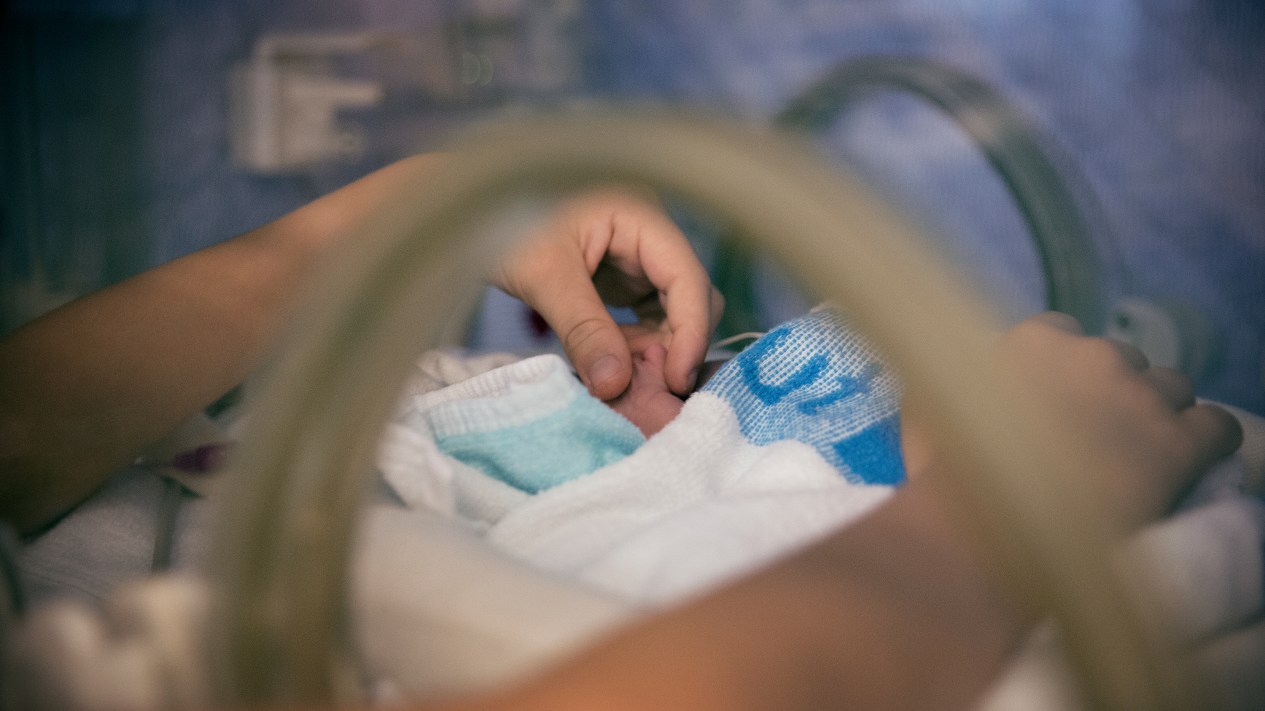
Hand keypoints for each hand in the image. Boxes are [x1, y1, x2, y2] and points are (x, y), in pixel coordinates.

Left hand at [493, 188, 722, 400]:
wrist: (465, 209)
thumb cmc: (498, 220)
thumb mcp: (542, 276)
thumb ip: (583, 330)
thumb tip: (615, 385)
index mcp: (641, 216)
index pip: (689, 278)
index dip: (691, 333)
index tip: (674, 381)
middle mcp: (648, 234)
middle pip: (691, 297)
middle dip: (675, 345)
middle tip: (643, 387)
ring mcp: (636, 256)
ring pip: (671, 312)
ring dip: (653, 350)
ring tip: (617, 377)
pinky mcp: (620, 277)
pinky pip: (645, 318)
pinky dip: (634, 346)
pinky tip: (607, 362)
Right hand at [902, 312, 1242, 531]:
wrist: (984, 534)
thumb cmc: (944, 477)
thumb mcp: (925, 406)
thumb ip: (949, 375)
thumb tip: (953, 370)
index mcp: (1029, 340)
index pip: (1060, 332)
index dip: (1057, 370)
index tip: (1047, 404)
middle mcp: (1090, 354)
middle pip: (1119, 360)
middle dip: (1109, 392)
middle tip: (1087, 440)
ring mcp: (1140, 395)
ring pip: (1172, 388)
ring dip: (1155, 416)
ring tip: (1133, 459)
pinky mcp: (1180, 442)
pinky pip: (1217, 427)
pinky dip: (1205, 445)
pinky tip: (1184, 468)